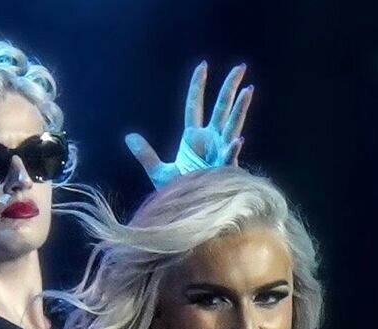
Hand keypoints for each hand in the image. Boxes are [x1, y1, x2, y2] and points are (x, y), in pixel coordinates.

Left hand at [125, 62, 252, 189]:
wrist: (190, 215)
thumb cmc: (179, 194)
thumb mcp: (159, 172)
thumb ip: (146, 154)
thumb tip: (129, 136)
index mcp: (193, 139)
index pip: (195, 106)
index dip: (198, 86)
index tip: (203, 66)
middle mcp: (210, 141)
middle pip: (221, 108)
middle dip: (230, 87)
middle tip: (241, 67)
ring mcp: (219, 154)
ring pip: (232, 126)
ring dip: (239, 109)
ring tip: (248, 91)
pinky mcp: (224, 171)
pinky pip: (228, 159)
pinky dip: (232, 151)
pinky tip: (237, 140)